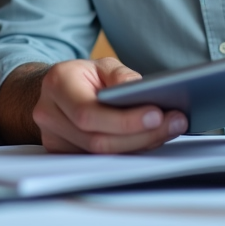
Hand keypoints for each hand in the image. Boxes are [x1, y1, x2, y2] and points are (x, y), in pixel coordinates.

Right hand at [33, 58, 187, 153]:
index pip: (88, 112)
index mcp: (57, 85)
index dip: (123, 120)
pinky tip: (151, 139)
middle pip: (97, 140)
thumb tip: (141, 91)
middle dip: (140, 135)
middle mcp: (49, 114)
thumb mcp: (102, 65)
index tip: (157, 115)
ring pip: (101, 154)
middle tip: (175, 123)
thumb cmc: (83, 76)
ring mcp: (53, 139)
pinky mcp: (63, 155)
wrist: (57, 91)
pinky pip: (100, 160)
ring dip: (139, 145)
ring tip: (170, 129)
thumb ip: (121, 76)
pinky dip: (128, 151)